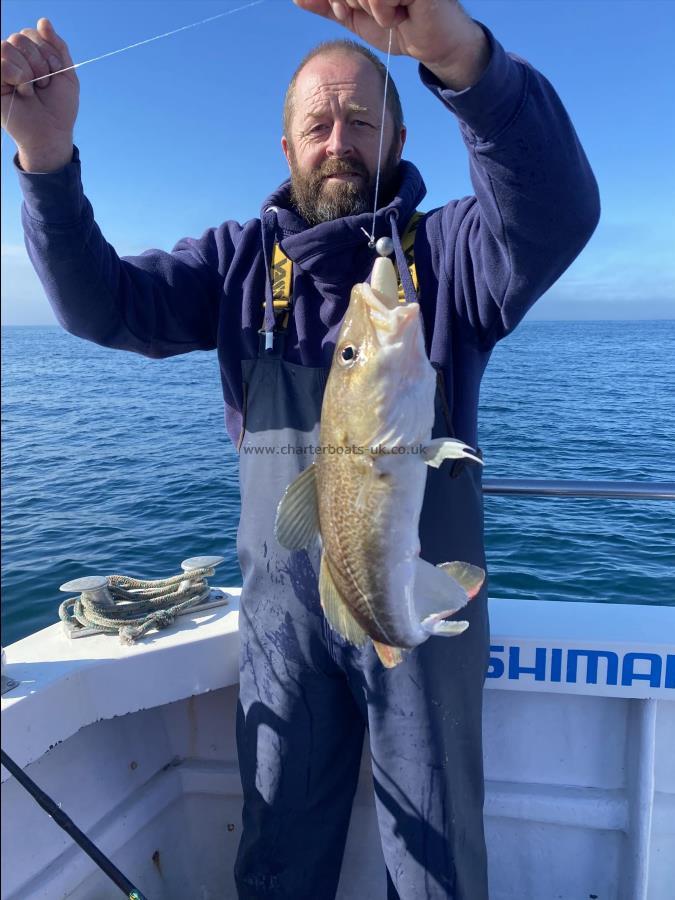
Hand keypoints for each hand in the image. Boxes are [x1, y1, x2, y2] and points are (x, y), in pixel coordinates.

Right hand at [1, 18, 78, 170]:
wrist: (52, 133)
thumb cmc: (60, 108)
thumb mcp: (67, 74)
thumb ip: (58, 46)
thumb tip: (43, 21)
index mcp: (30, 55)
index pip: (33, 34)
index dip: (48, 54)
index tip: (55, 75)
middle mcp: (13, 60)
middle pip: (20, 37)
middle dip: (39, 63)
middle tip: (42, 85)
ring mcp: (1, 70)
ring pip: (8, 46)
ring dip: (28, 71)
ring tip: (31, 90)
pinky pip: (0, 61)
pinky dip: (16, 76)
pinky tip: (22, 92)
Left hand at [292, 0, 488, 87]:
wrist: (433, 42)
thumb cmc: (398, 23)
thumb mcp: (354, 15)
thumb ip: (327, 4)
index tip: (342, 10)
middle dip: (349, 1)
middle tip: (376, 12)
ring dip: (370, 7)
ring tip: (393, 13)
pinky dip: (385, 10)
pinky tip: (403, 12)